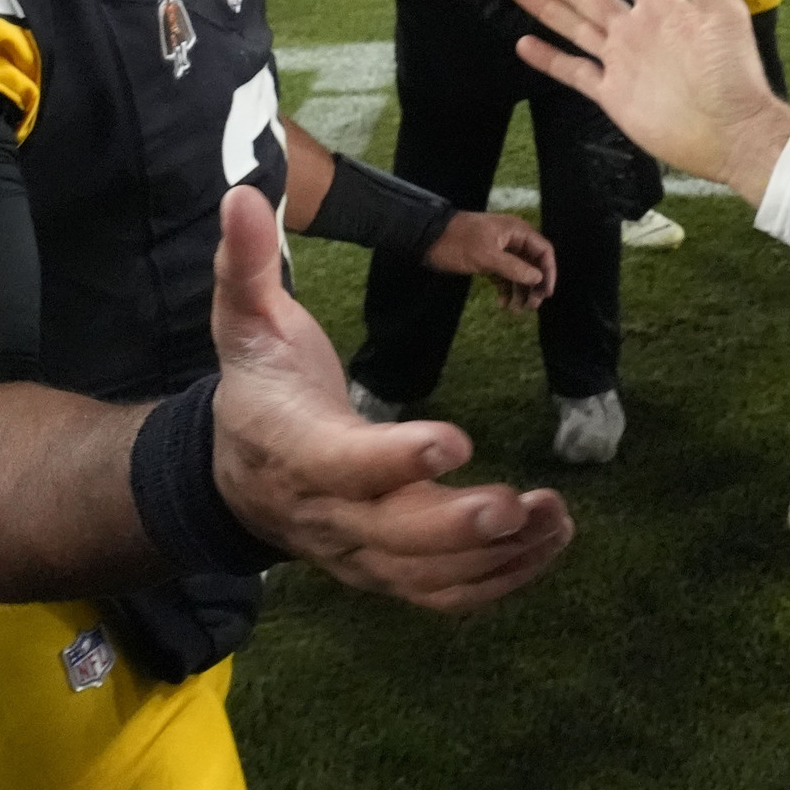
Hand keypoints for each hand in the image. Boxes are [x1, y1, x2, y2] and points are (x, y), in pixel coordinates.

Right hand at [206, 189, 569, 611]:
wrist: (233, 478)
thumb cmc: (257, 389)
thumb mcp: (244, 322)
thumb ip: (246, 264)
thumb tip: (241, 195)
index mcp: (296, 448)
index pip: (346, 464)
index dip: (397, 458)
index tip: (456, 439)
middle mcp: (328, 513)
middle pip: (394, 536)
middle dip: (458, 526)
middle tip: (520, 504)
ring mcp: (357, 552)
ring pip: (427, 575)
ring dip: (496, 558)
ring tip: (556, 519)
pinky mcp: (385, 571)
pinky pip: (442, 594)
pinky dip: (498, 582)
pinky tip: (548, 544)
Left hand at [424, 211, 555, 312]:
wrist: (427, 238)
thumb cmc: (458, 243)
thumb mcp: (487, 256)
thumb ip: (514, 268)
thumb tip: (538, 279)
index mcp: (516, 231)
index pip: (543, 250)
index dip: (548, 271)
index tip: (546, 293)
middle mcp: (511, 239)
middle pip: (533, 262)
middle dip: (534, 284)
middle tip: (532, 306)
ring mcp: (499, 249)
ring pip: (518, 271)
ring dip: (520, 290)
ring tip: (517, 310)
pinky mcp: (487, 259)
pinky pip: (503, 275)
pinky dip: (505, 289)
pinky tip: (502, 303)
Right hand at [508, 0, 789, 202]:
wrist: (730, 133)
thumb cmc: (733, 73)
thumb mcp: (723, 15)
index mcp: (661, 5)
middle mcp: (635, 28)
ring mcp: (621, 61)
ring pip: (576, 27)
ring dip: (547, 6)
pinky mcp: (611, 94)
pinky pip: (575, 71)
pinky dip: (549, 59)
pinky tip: (525, 44)